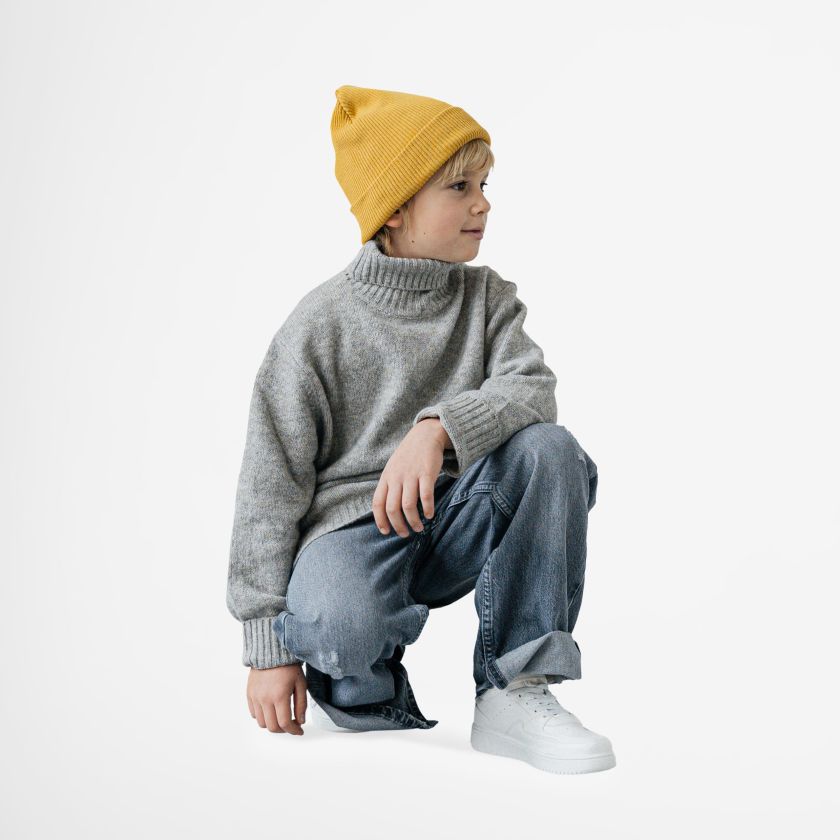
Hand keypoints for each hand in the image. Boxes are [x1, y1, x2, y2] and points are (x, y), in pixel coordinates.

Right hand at [247, 662, 306, 734]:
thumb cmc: (289, 667)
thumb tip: (301, 722)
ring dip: (272, 724)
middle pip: (272, 727)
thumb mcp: (301, 683)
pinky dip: (263, 717)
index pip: (285, 723)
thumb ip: (301, 704)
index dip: (294, 731)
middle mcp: (265, 699)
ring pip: (262, 723)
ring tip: (281, 717)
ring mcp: (255, 697)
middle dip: (284, 730)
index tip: (300, 731)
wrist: (271, 652)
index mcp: (279, 696)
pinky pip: (254, 714)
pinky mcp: (249, 694)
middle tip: (291, 725)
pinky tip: (271, 710)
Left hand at [372, 418, 449, 537]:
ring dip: (413, 521)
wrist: (425, 435)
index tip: (386, 532)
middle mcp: (396, 477)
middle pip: (392, 508)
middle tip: (405, 534)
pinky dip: (427, 509)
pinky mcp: (427, 473)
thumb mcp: (393, 468)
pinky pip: (426, 496)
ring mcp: (411, 475)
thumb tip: (387, 511)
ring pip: (408, 505)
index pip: (378, 503)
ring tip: (419, 528)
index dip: (380, 520)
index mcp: (386, 478)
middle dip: (398, 525)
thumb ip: (389, 486)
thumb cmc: (409, 456)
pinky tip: (430, 515)